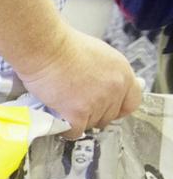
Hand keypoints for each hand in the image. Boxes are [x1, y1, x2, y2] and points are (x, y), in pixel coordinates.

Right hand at [17, 28, 143, 137]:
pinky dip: (65, 128)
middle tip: (76, 105)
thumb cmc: (63, 47)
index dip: (117, 108)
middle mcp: (114, 89)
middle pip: (109, 116)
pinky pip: (75, 131)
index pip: (132, 102)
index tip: (107, 109)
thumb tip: (102, 86)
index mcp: (122, 73)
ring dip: (76, 120)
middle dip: (93, 114)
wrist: (45, 49)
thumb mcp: (98, 54)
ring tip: (63, 107)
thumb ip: (106, 74)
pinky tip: (58, 118)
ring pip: (90, 125)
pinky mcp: (78, 114)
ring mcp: (98, 102)